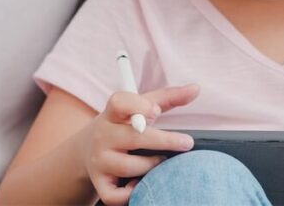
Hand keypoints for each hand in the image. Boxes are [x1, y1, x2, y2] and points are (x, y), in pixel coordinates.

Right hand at [82, 84, 199, 204]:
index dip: (138, 106)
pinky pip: (114, 196)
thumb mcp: (142, 108)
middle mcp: (102, 135)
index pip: (119, 102)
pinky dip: (130, 194)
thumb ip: (169, 97)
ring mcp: (99, 160)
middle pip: (133, 137)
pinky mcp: (99, 183)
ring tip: (162, 162)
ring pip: (128, 167)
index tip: (157, 111)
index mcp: (113, 113)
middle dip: (164, 141)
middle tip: (186, 143)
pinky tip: (142, 184)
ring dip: (152, 166)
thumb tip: (196, 89)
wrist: (87, 149)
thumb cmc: (125, 125)